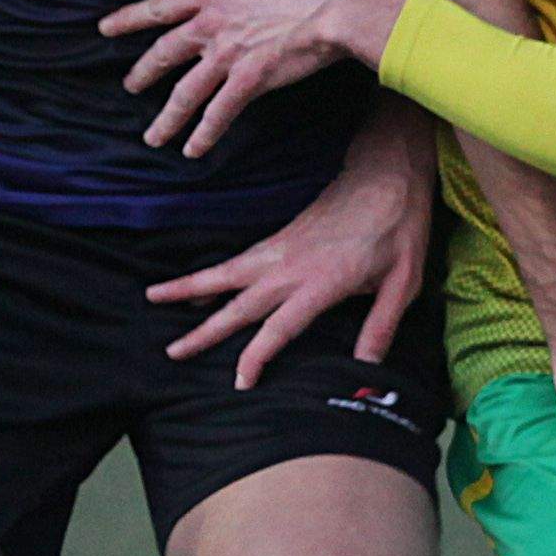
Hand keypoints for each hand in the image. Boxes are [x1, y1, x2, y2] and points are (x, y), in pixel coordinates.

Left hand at [102, 0, 401, 156]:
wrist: (337, 4)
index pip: (159, 7)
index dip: (128, 18)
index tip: (105, 28)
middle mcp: (211, 25)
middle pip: (164, 53)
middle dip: (142, 73)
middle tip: (130, 86)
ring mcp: (227, 55)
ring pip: (185, 92)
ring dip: (167, 118)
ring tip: (153, 137)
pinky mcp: (250, 80)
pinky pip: (219, 113)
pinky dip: (204, 134)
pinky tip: (193, 150)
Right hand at [144, 110, 435, 383]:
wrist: (388, 174)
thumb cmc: (400, 229)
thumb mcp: (403, 283)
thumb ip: (381, 327)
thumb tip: (366, 368)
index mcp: (322, 282)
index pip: (279, 327)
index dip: (257, 356)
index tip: (239, 382)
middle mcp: (292, 267)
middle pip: (239, 304)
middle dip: (204, 331)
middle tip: (172, 352)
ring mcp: (282, 249)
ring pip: (225, 273)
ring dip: (189, 288)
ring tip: (153, 297)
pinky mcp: (280, 237)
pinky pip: (237, 258)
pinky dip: (211, 271)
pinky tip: (197, 284)